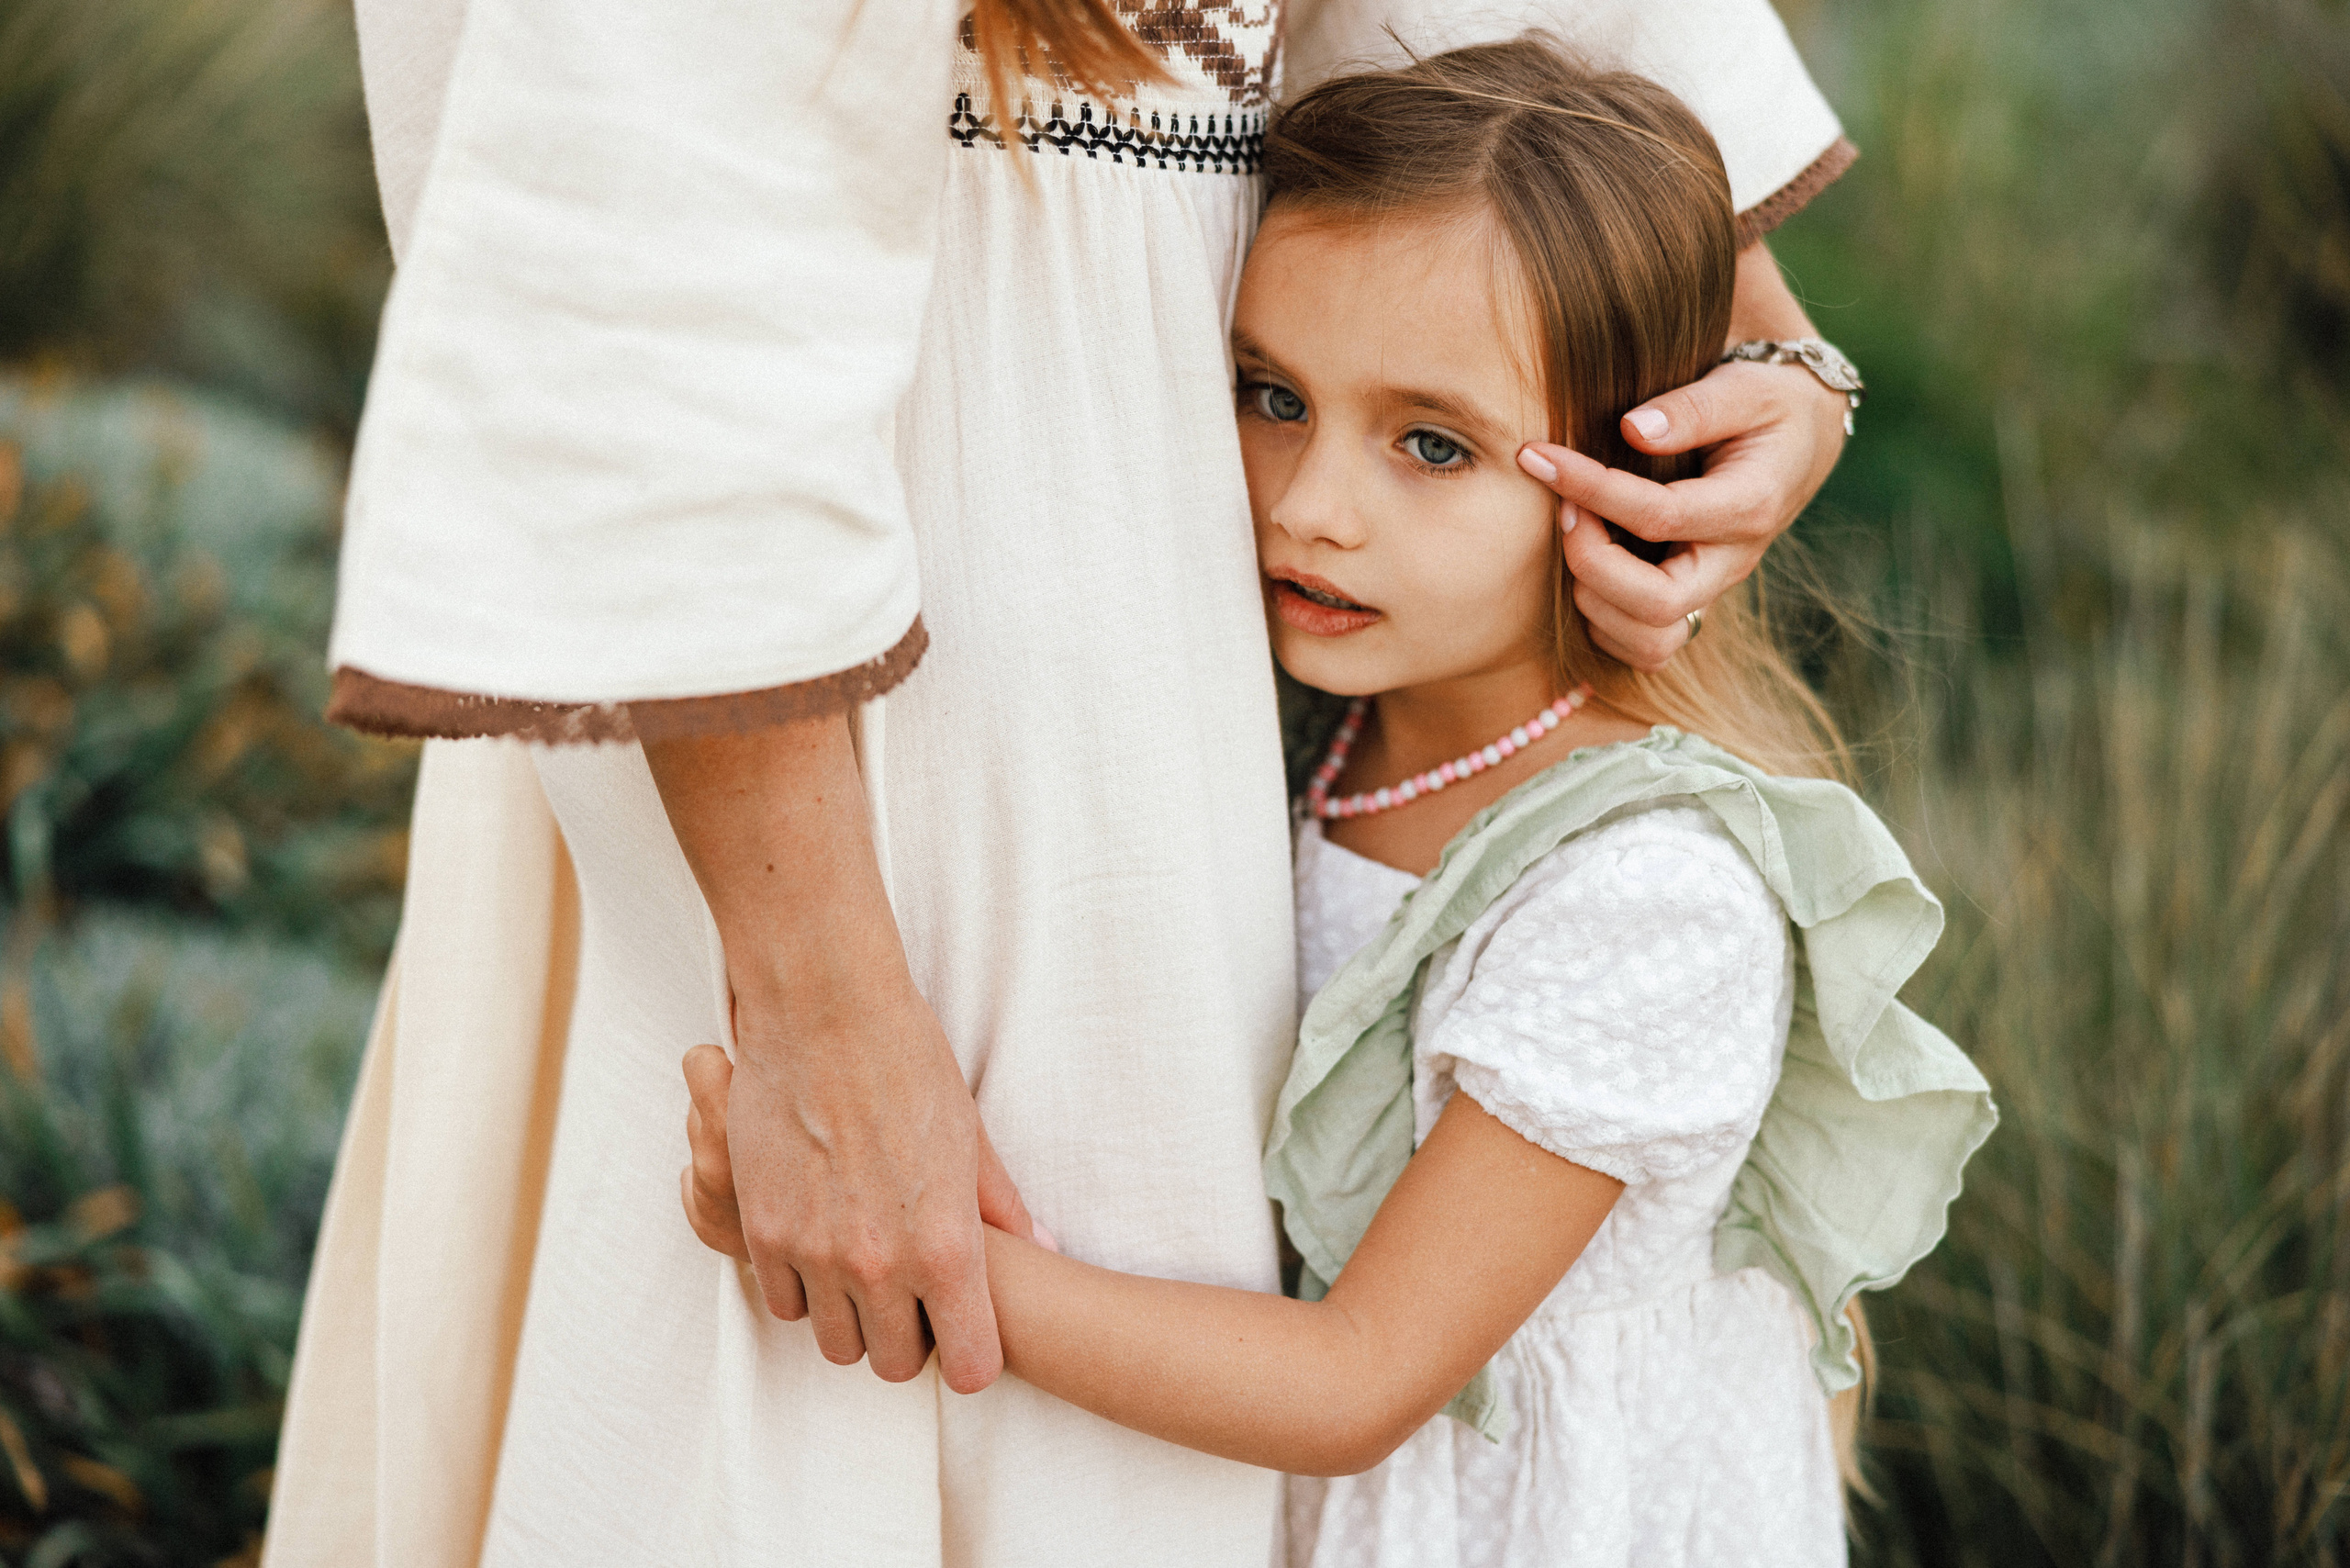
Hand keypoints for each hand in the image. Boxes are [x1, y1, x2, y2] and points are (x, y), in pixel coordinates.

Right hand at [678, 1041, 1041, 1352]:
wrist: (825, 1013)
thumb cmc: (908, 1063)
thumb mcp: (969, 1137)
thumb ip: (1001, 1208)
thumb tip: (1041, 1249)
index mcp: (946, 1247)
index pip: (970, 1366)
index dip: (970, 1356)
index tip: (963, 1334)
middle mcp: (880, 1265)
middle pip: (896, 1365)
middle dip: (908, 1340)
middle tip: (910, 1297)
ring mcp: (816, 1254)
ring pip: (836, 1344)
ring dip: (852, 1318)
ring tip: (862, 1271)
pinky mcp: (763, 1232)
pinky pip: (784, 1303)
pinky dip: (803, 1288)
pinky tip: (819, 1246)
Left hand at [1516, 242, 1847, 670]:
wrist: (1801, 441)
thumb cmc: (1766, 405)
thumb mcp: (1744, 387)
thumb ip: (1692, 407)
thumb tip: (1632, 430)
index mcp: (1750, 505)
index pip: (1660, 514)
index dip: (1591, 488)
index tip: (1538, 455)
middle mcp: (1733, 561)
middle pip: (1658, 603)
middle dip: (1591, 562)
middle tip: (1564, 510)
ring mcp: (1713, 589)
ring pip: (1651, 641)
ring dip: (1594, 598)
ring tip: (1575, 535)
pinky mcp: (1693, 602)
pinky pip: (1646, 646)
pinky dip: (1605, 623)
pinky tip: (1588, 567)